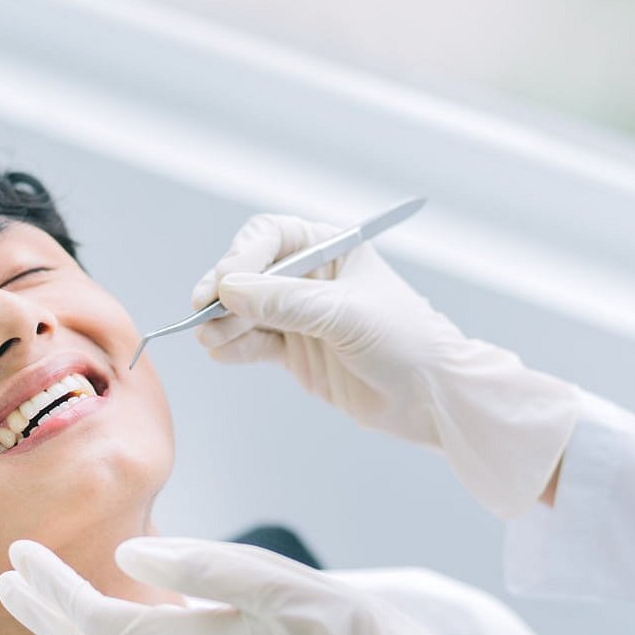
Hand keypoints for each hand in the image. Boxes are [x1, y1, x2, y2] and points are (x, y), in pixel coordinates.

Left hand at [0, 536, 519, 634]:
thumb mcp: (279, 586)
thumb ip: (203, 567)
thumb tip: (131, 555)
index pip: (97, 623)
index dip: (51, 590)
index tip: (16, 552)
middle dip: (44, 613)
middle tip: (7, 574)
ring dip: (76, 624)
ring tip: (47, 587)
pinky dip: (118, 634)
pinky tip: (123, 608)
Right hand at [193, 213, 580, 518]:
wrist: (431, 398)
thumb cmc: (406, 341)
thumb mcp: (346, 315)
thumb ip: (287, 302)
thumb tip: (231, 289)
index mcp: (332, 249)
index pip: (271, 237)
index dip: (242, 256)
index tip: (225, 284)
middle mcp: (311, 278)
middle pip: (249, 272)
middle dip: (224, 291)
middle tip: (204, 312)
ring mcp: (301, 316)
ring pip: (245, 310)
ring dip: (223, 322)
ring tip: (210, 338)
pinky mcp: (295, 351)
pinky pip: (253, 343)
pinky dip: (233, 347)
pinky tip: (221, 352)